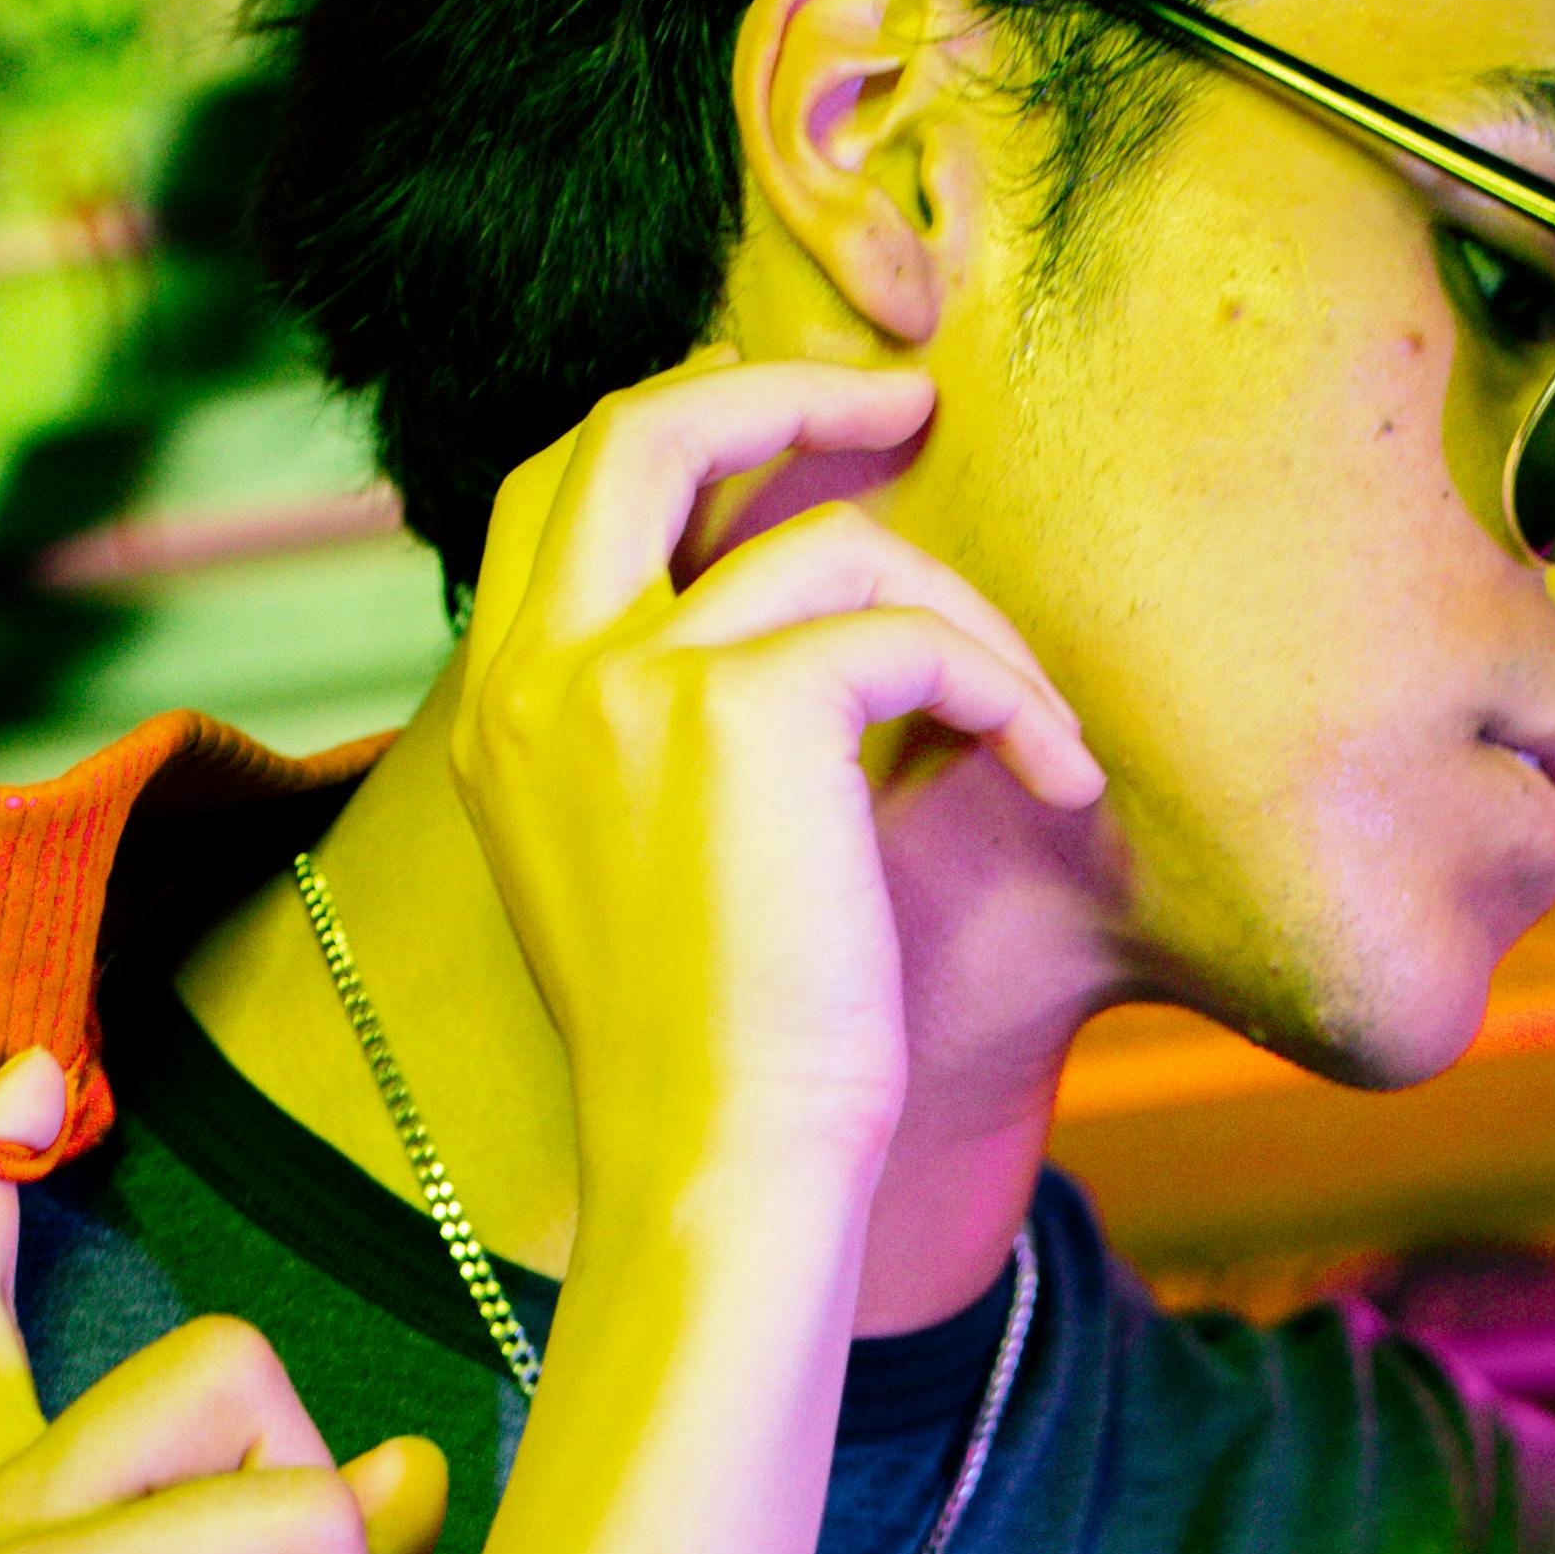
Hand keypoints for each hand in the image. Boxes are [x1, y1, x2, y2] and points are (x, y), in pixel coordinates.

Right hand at [445, 347, 1101, 1261]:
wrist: (720, 1164)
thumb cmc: (717, 1059)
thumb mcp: (653, 869)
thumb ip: (665, 738)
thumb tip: (804, 640)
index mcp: (498, 713)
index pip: (560, 489)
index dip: (681, 423)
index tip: (791, 421)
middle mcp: (536, 677)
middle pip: (638, 428)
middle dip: (789, 389)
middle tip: (915, 403)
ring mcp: (622, 681)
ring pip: (833, 545)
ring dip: (970, 621)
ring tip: (1039, 728)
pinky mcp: (739, 710)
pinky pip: (911, 635)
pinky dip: (1008, 693)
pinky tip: (1056, 779)